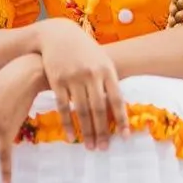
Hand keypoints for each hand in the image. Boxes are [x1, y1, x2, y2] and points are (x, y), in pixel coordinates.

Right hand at [36, 19, 129, 149]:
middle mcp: (91, 74)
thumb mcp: (101, 59)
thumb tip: (119, 107)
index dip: (121, 119)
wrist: (58, 34)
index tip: (125, 137)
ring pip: (82, 111)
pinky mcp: (57, 80)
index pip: (116, 99)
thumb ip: (109, 81)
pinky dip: (68, 124)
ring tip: (91, 147)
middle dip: (102, 131)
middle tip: (104, 148)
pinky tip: (71, 137)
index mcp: (106, 69)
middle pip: (99, 109)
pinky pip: (64, 107)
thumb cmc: (84, 50)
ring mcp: (73, 77)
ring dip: (87, 132)